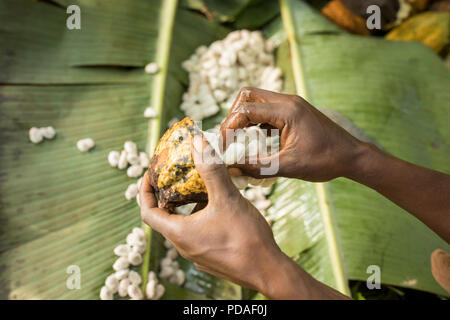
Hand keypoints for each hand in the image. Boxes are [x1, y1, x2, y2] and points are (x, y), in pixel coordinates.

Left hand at [140, 135, 282, 291]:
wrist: (269, 271)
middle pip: (165, 218)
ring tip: (202, 188)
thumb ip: (211, 170)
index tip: (151, 174)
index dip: (145, 190)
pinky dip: (202, 217)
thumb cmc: (246, 238)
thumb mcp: (227, 198)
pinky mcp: (212, 258)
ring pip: (184, 226)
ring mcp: (198, 255)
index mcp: (179, 233)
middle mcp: (184, 247)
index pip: (147, 211)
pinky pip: (199, 234)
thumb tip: (197, 143)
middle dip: (169, 195)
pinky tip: (220, 207)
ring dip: (188, 206)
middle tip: (177, 176)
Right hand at [220, 87, 363, 181]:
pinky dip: (257, 121)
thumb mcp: (288, 167)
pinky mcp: (295, 110)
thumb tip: (232, 169)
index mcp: (287, 111)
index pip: (245, 110)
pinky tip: (258, 140)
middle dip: (233, 115)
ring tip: (240, 139)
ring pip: (257, 100)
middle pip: (247, 95)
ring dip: (245, 117)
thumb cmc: (325, 161)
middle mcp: (288, 101)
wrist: (352, 156)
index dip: (228, 127)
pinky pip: (268, 109)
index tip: (223, 145)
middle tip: (229, 137)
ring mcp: (292, 104)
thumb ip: (257, 167)